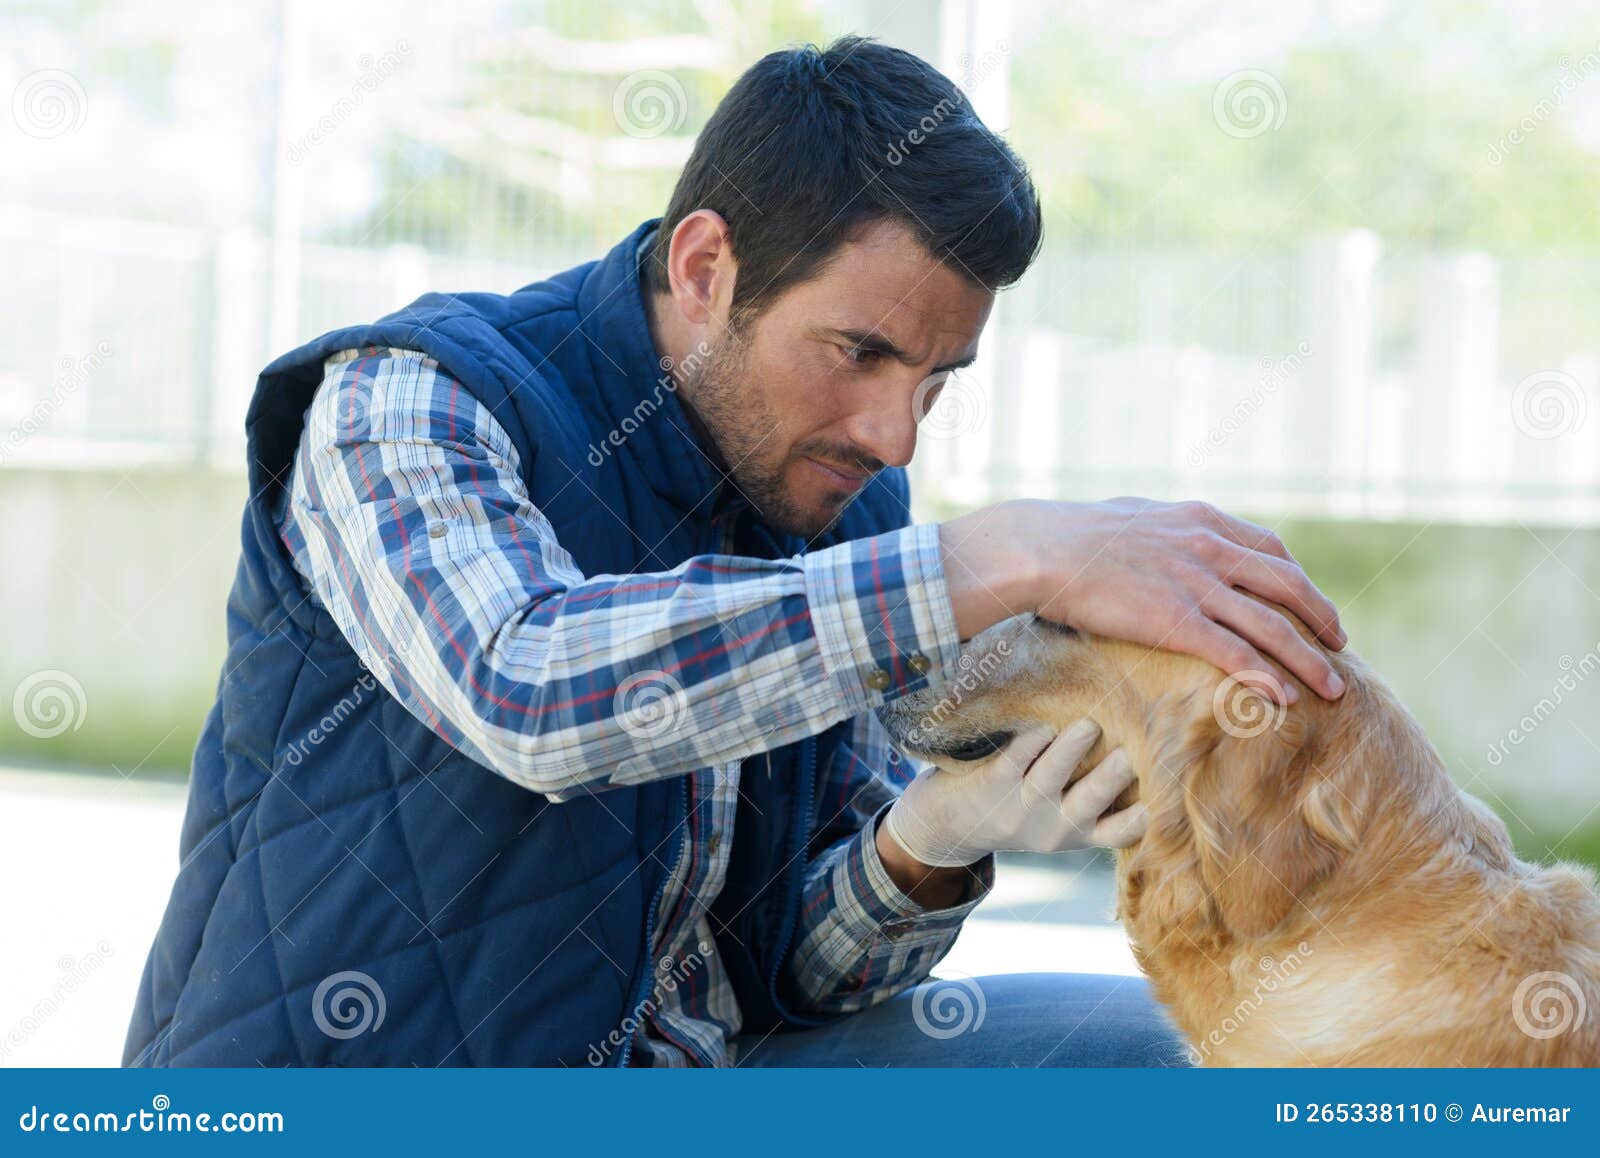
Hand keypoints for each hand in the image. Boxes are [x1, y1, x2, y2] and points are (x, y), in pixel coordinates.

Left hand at [881, 721, 1146, 867]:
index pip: (1119, 833)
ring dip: (1069, 751)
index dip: (1144, 820)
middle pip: (1090, 801)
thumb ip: (1091, 795)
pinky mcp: (992, 786)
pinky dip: (1029, 743)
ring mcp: (1021, 808)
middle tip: (1135, 751)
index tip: (1165, 800)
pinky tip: (1042, 725)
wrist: (948, 825)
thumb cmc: (1019, 810)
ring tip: (1088, 725)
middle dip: (1112, 777)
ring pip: (1050, 778)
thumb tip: (1141, 745)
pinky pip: (1013, 761)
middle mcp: (1053, 827)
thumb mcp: (1058, 819)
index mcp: (1077, 834)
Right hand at [940, 497, 1346, 703]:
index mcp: (1201, 520)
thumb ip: (1163, 530)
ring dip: (1309, 661)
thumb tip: (1162, 539)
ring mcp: (1196, 584)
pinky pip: (1236, 653)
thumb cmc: (1071, 535)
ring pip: (1273, 627)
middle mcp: (1210, 548)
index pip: (1272, 548)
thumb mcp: (1133, 516)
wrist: (1040, 547)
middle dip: (1322, 620)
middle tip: (1340, 647)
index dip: (1300, 581)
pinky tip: (1283, 699)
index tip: (1311, 605)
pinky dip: (1266, 676)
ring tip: (1333, 689)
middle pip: (1289, 587)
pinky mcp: (1175, 620)